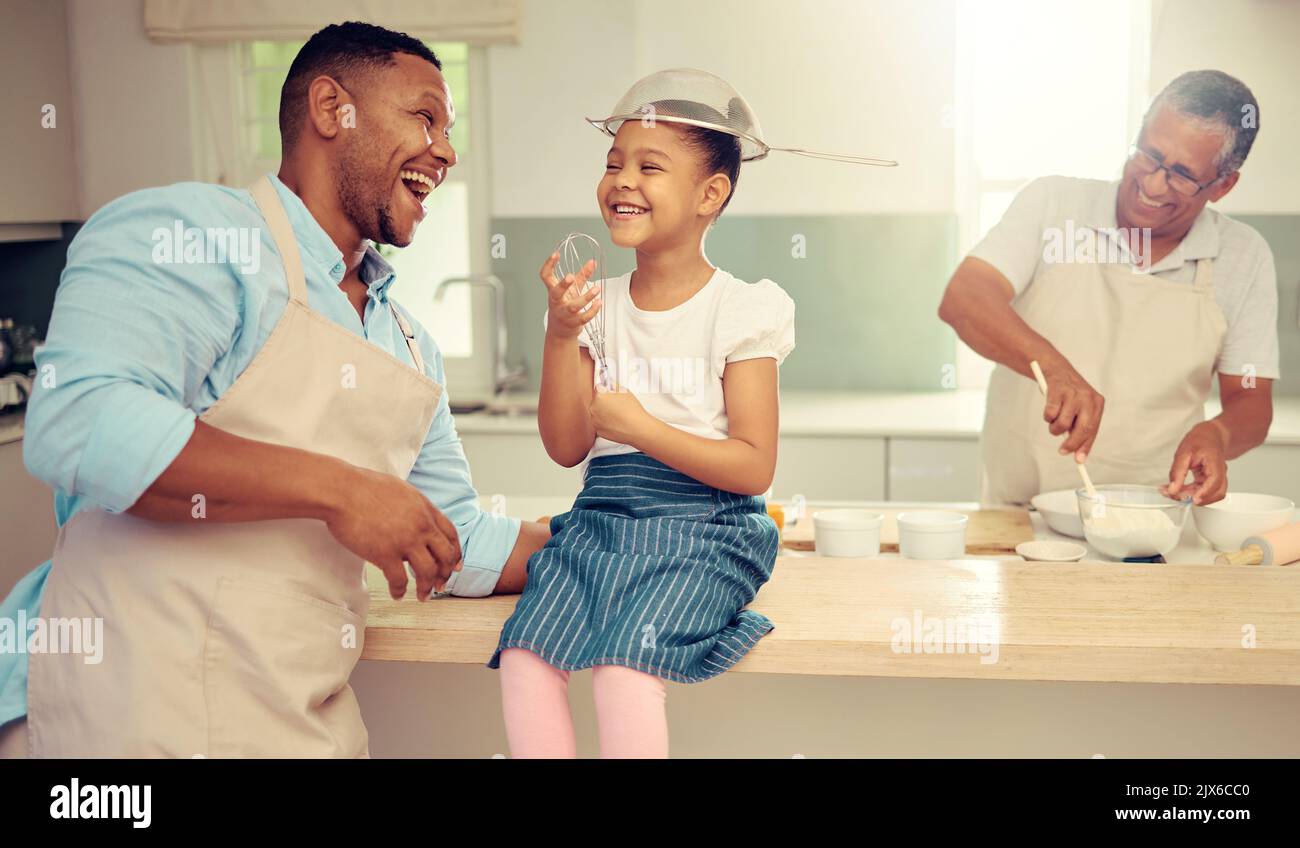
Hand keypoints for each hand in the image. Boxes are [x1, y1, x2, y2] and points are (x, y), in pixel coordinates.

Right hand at [324, 466, 462, 599]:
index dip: (455, 553)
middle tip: (441, 585)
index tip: (455, 566)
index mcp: (425, 508)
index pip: (451, 534)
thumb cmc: (363, 487)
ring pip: (428, 572)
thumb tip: (417, 519)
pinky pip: (400, 580)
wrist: (341, 490)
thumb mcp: (401, 490)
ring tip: (423, 596)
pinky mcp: (385, 554)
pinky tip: (397, 595)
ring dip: (427, 588)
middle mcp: (421, 525)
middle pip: (445, 555)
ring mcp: (405, 541)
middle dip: (446, 574)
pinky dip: (400, 591)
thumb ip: (414, 507)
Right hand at [540, 252, 600, 341]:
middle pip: (556, 293)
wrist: (561, 331)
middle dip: (563, 285)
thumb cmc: (565, 306)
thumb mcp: (572, 290)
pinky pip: (583, 317)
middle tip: (570, 276)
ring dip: (586, 298)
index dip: (549, 265)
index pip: (545, 276)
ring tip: (597, 289)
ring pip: (573, 307)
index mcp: (553, 290)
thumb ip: (582, 276)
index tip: (556, 254)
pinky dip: (592, 310)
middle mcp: (557, 302)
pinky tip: (599, 303)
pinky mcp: (573, 323)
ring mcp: (564, 313)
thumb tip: (592, 262)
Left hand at [589, 382, 652, 446]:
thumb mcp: (625, 392)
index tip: (608, 390)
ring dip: (604, 412)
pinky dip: (606, 423)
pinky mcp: (599, 431)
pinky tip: (617, 421)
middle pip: (596, 401)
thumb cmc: (632, 411)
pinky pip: (600, 424)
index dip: (605, 389)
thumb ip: (614, 386)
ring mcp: (595, 421)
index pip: (598, 388)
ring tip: (618, 413)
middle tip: (616, 403)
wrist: (637, 428)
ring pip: (597, 413)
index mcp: (599, 397)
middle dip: (604, 401)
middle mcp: (594, 409)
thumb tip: (611, 384)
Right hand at [1037, 356, 1104, 461]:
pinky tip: (1049, 408)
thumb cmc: (1069, 395)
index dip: (1085, 447)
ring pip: (1063, 424)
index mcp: (1097, 403)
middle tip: (1062, 451)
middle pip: (1082, 429)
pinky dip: (1047, 417)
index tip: (1079, 460)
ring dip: (1055, 428)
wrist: (1056, 369)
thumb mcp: (1080, 409)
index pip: (1093, 430)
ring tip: (1053, 421)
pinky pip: (1050, 415)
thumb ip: (1080, 428)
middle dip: (1071, 444)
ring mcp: (1072, 394)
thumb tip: (1078, 454)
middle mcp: (1088, 398)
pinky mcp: (1057, 391)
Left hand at [1163, 420, 1228, 504]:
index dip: (1205, 493)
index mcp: (1215, 463)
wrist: (1209, 435)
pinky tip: (1177, 490)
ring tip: (1173, 493)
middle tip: (1174, 495)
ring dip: (1192, 497)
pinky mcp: (1209, 481)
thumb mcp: (1183, 453)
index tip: (1193, 499)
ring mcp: (1215, 478)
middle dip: (1195, 498)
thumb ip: (1178, 472)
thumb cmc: (1200, 440)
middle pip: (1215, 492)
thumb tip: (1172, 489)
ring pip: (1209, 495)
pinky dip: (1190, 493)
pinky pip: (1201, 491)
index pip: (1215, 482)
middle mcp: (1219, 473)